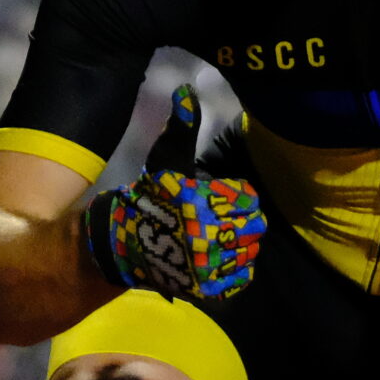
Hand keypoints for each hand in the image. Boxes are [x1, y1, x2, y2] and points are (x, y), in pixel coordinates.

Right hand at [80, 85, 265, 301]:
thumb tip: (186, 91)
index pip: (248, 197)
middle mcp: (212, 235)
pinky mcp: (210, 288)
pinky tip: (221, 261)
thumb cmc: (150, 198)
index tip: (222, 197)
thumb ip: (182, 127)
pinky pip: (239, 279)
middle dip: (242, 220)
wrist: (125, 244)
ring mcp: (212, 265)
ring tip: (221, 240)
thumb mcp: (166, 160)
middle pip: (254, 225)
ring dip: (241, 246)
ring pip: (249, 252)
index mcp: (205, 202)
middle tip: (224, 219)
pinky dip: (235, 271)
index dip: (238, 196)